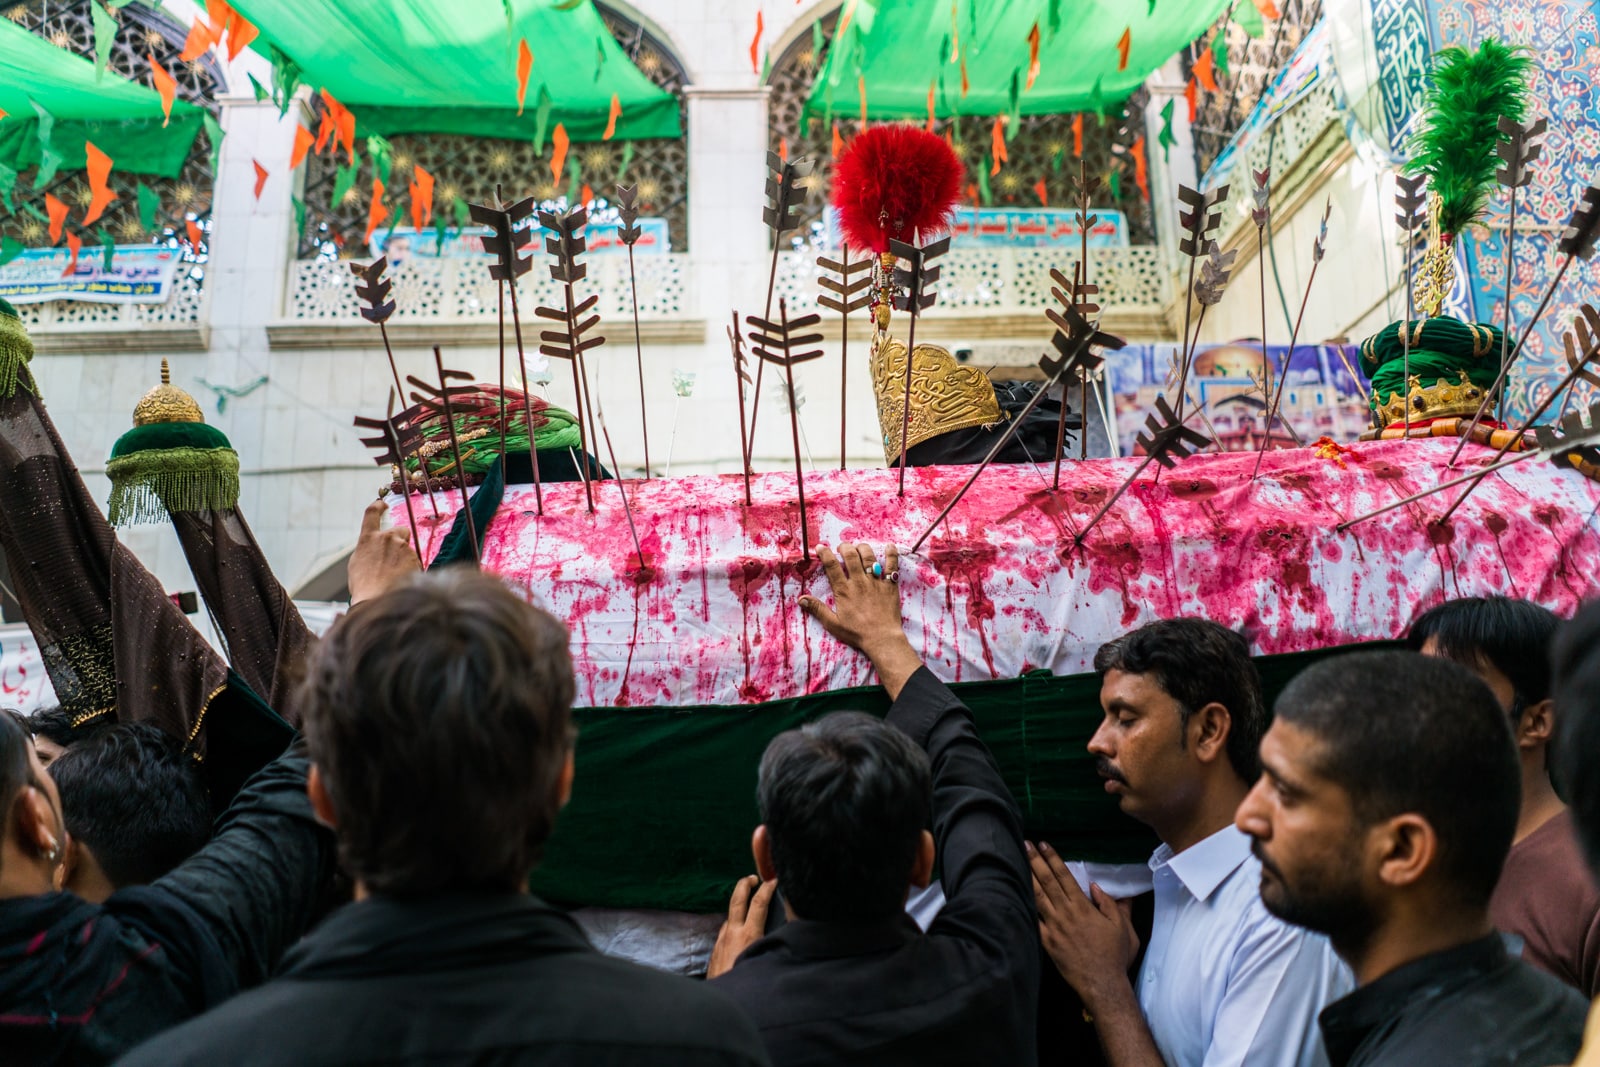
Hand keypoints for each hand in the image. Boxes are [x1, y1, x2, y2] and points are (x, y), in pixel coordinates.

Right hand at [348, 499, 419, 604]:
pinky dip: (411, 567)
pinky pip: (415, 560)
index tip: (382, 504)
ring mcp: (401, 547)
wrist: (377, 599)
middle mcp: (385, 538)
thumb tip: (373, 548)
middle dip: (400, 540)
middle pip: (399, 530)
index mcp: (367, 539)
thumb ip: (367, 550)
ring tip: (396, 575)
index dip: (378, 506)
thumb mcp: (357, 564)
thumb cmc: (364, 586)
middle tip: (395, 558)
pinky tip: (403, 579)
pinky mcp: (414, 557)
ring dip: (405, 557)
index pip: (372, 514)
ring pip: (408, 547)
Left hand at [706, 875, 775, 978]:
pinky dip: (734, 922)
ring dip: (739, 904)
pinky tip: (740, 928)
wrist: (722, 1000)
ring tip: (749, 900)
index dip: (767, 888)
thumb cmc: (746, 983)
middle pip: (737, 898)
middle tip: (754, 877)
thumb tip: (781, 932)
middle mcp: (733, 933)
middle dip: (745, 883)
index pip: (758, 902)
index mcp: (748, 934)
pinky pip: (726, 929)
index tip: (773, 879)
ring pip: (731, 914)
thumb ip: (770, 943)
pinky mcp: (716, 948)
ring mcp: (722, 939)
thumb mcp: (764, 961)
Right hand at [799, 543, 921, 698]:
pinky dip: (891, 554)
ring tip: (859, 548)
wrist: (881, 638)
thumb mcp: (833, 624)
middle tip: (842, 548)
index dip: (825, 553)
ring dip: (863, 548)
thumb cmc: (856, 633)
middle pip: (851, 556)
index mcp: (844, 590)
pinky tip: (889, 547)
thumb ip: (817, 609)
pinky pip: (892, 565)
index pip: (832, 566)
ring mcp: (876, 582)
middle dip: (844, 547)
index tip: (821, 547)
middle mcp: (859, 582)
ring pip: (869, 557)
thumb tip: (801, 599)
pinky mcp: (890, 585)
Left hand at [1029, 841, 1139, 1010]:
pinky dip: (1023, 907)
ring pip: (1037, 897)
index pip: (1064, 876)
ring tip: (1017, 861)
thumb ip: (1112, 905)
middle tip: (1024, 843)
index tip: (1044, 844)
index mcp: (1083, 907)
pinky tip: (1013, 895)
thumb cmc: (1115, 956)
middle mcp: (1065, 913)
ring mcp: (1054, 928)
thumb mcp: (1123, 927)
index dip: (1053, 858)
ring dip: (1027, 877)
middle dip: (1034, 861)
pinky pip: (1032, 921)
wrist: (1102, 984)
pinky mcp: (1046, 942)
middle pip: (1047, 882)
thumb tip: (1098, 886)